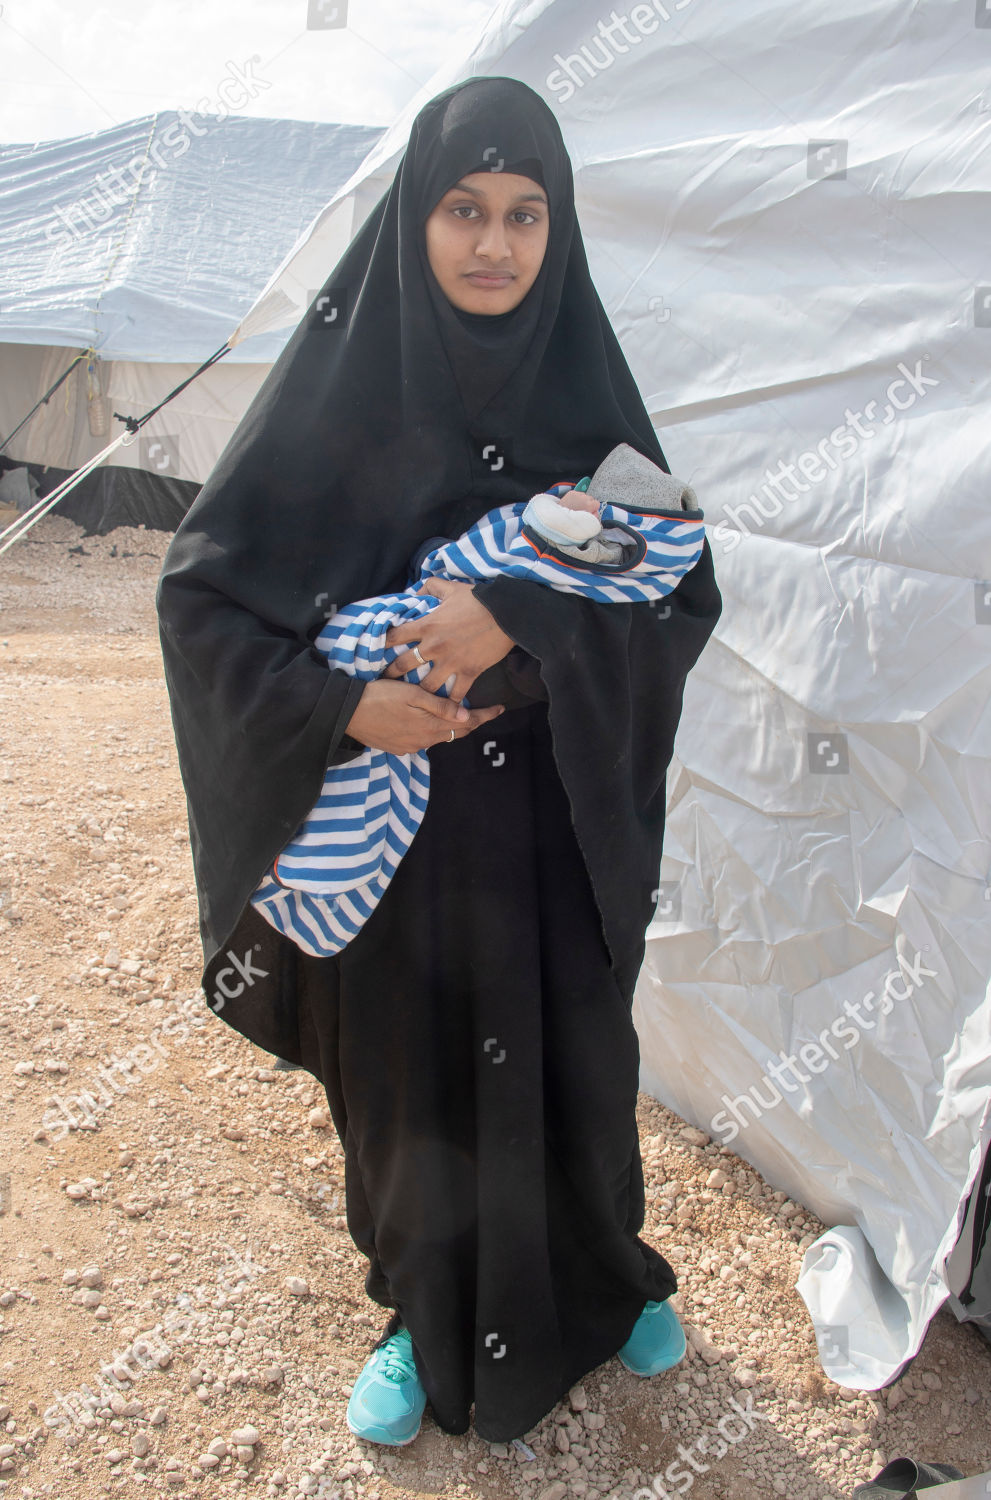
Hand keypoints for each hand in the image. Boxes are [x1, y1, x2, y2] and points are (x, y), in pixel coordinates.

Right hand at [345, 678, 504, 754]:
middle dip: (472, 721)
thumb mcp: (412, 695)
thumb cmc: (379, 696)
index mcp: (430, 727)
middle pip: (456, 732)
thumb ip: (440, 706)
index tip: (500, 708)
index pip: (466, 723)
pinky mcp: (398, 748)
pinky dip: (431, 730)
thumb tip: (465, 714)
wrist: (346, 713)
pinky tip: (428, 720)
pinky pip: (422, 740)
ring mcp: (410, 747)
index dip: (485, 716)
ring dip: (450, 726)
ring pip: (439, 736)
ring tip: (458, 713)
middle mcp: (424, 741)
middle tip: (485, 710)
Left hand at [382, 578, 514, 702]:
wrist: (507, 613)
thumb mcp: (452, 588)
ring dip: (418, 694)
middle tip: (384, 682)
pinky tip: (446, 711)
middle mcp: (434, 646)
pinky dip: (451, 704)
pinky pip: (457, 694)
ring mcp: (451, 662)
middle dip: (391, 674)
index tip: (375, 650)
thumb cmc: (478, 599)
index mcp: (427, 625)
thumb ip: (432, 587)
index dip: (382, 643)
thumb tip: (418, 588)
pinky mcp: (468, 672)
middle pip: (404, 665)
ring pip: (426, 686)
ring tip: (411, 702)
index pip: (396, 636)